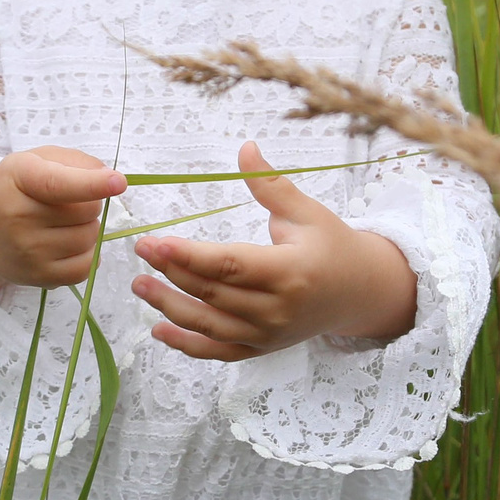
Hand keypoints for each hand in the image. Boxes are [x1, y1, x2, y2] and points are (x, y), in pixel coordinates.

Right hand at [0, 146, 127, 294]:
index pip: (57, 184)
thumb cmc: (15, 189)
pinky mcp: (37, 277)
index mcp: (16, 177)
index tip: (118, 182)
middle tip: (68, 203)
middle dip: (90, 203)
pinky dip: (88, 254)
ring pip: (90, 238)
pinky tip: (69, 244)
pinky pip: (86, 267)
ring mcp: (26, 251)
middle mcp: (17, 216)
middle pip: (86, 211)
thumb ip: (75, 162)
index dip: (91, 184)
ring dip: (89, 228)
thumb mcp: (36, 161)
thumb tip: (111, 182)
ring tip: (65, 223)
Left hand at [130, 142, 416, 361]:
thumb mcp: (307, 212)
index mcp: (290, 271)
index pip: (230, 265)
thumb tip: (244, 147)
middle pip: (214, 293)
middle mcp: (278, 309)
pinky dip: (188, 346)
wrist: (360, 292)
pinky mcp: (261, 348)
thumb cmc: (332, 246)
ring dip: (170, 308)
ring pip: (210, 326)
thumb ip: (270, 184)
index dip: (190, 256)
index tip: (156, 243)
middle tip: (141, 251)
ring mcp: (268, 334)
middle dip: (172, 273)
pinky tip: (158, 330)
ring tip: (140, 286)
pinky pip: (219, 352)